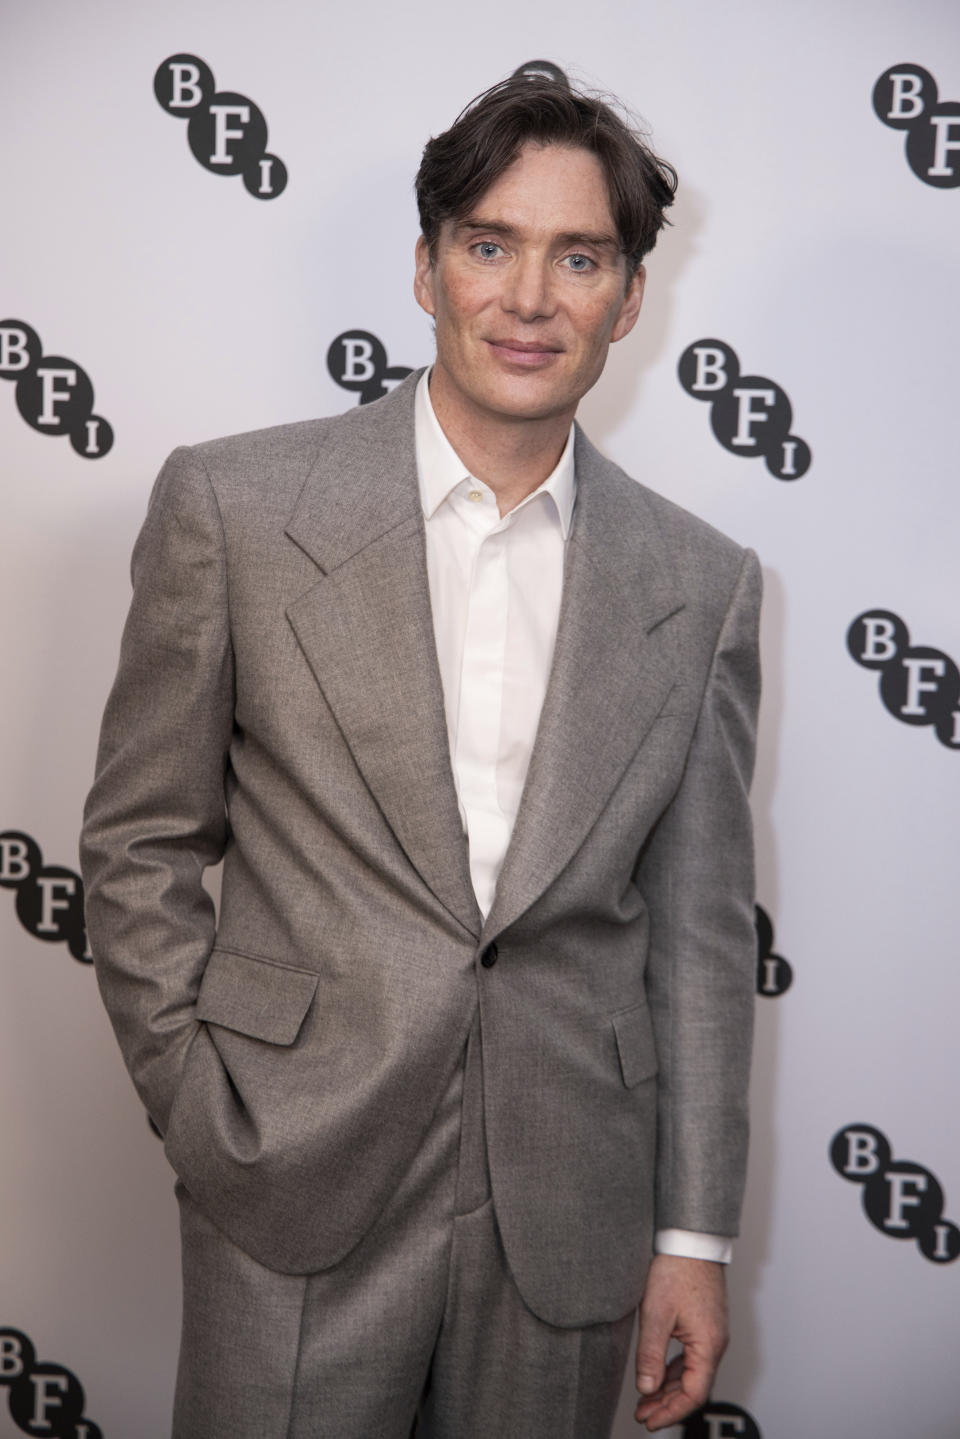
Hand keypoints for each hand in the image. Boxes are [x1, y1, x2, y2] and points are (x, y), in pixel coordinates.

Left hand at [634, 1254, 727, 1430]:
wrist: (690, 1240)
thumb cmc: (676, 1270)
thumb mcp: (656, 1314)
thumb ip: (651, 1354)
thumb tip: (646, 1389)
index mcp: (708, 1345)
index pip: (693, 1393)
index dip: (671, 1412)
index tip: (649, 1421)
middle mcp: (715, 1343)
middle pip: (694, 1387)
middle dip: (668, 1404)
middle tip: (643, 1415)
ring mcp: (712, 1333)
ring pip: (692, 1373)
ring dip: (670, 1389)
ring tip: (646, 1400)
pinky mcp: (705, 1323)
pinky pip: (692, 1357)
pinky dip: (675, 1371)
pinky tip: (659, 1375)